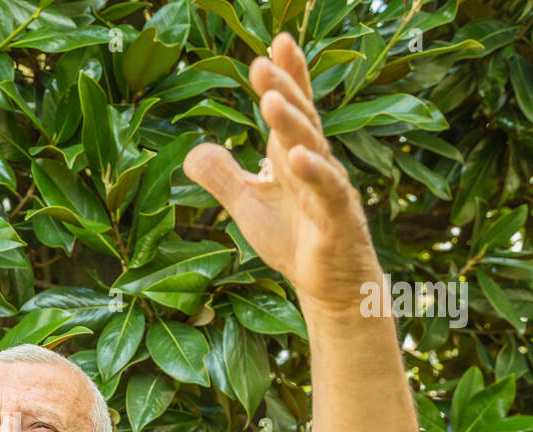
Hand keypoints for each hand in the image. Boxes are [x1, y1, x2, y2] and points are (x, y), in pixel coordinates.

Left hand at [183, 33, 382, 316]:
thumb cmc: (294, 241)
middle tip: (261, 63)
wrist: (328, 287)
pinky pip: (329, 191)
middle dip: (283, 89)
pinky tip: (297, 156)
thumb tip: (193, 150)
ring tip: (271, 100)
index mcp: (293, 155)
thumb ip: (223, 177)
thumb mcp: (248, 206)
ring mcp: (330, 189)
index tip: (275, 43)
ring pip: (314, 147)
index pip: (292, 108)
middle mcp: (315, 164)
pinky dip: (314, 173)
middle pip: (300, 119)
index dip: (286, 77)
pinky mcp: (339, 219)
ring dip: (292, 123)